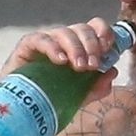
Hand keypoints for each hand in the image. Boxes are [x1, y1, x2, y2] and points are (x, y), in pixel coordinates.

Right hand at [0, 18, 123, 95]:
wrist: (22, 108)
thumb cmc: (52, 98)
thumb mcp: (79, 96)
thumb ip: (97, 87)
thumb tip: (113, 72)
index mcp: (80, 46)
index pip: (95, 28)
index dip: (104, 33)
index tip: (108, 49)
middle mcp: (64, 40)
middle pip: (82, 28)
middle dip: (91, 45)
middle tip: (92, 65)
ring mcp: (46, 41)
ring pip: (64, 32)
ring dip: (75, 48)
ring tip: (79, 67)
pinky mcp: (27, 46)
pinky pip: (41, 39)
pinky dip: (53, 48)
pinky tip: (60, 61)